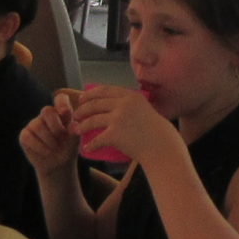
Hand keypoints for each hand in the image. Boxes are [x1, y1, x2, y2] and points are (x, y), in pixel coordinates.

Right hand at [21, 90, 83, 173]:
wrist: (58, 165)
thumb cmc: (68, 148)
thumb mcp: (75, 140)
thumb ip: (74, 131)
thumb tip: (73, 125)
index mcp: (61, 113)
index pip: (60, 99)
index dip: (61, 102)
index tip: (65, 112)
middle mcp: (46, 116)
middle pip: (46, 110)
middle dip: (55, 126)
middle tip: (61, 137)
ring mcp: (34, 124)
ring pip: (37, 125)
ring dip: (48, 139)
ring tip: (54, 148)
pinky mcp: (25, 135)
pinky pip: (27, 137)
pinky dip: (38, 146)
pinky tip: (46, 152)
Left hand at [71, 82, 185, 168]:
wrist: (162, 146)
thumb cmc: (156, 131)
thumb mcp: (145, 109)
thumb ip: (132, 104)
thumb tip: (114, 104)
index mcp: (130, 96)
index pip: (105, 90)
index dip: (91, 93)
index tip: (83, 98)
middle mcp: (123, 104)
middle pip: (95, 104)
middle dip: (82, 109)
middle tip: (76, 115)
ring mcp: (118, 119)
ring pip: (92, 121)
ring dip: (81, 126)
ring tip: (76, 130)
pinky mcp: (114, 134)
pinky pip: (97, 139)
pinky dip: (90, 145)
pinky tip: (87, 148)